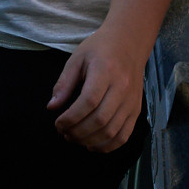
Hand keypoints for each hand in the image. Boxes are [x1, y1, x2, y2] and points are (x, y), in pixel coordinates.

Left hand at [47, 25, 144, 152]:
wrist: (130, 42)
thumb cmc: (100, 48)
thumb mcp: (77, 58)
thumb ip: (64, 83)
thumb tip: (52, 107)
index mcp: (105, 71)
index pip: (88, 101)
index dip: (71, 117)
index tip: (58, 123)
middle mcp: (122, 88)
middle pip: (100, 119)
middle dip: (78, 132)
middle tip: (64, 132)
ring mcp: (131, 101)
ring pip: (112, 131)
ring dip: (90, 141)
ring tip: (75, 138)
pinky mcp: (136, 110)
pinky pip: (124, 135)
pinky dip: (108, 146)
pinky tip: (92, 144)